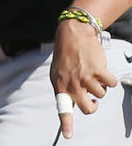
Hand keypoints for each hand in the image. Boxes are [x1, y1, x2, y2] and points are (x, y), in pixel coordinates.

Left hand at [50, 18, 116, 138]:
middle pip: (88, 108)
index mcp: (60, 85)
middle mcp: (72, 84)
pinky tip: (100, 69)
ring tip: (92, 75)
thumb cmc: (66, 55)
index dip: (66, 124)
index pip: (63, 108)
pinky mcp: (98, 71)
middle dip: (93, 105)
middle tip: (92, 99)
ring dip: (100, 87)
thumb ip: (66, 88)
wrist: (73, 34)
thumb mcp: (58, 72)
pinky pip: (110, 84)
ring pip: (101, 95)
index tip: (68, 136)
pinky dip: (108, 78)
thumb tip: (74, 103)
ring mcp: (85, 78)